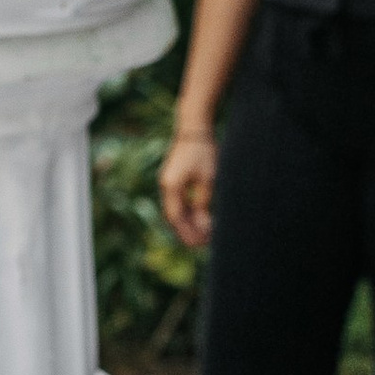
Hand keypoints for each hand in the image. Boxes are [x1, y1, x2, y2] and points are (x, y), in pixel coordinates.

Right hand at [159, 132, 218, 250]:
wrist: (194, 129)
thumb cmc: (203, 152)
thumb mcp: (208, 180)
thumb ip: (203, 204)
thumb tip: (203, 226)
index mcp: (172, 187)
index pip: (176, 217)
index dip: (186, 233)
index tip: (198, 244)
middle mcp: (166, 186)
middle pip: (173, 216)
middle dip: (186, 231)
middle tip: (201, 244)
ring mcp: (167, 182)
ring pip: (175, 210)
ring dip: (187, 223)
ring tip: (201, 234)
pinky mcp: (173, 179)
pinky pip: (178, 202)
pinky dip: (186, 212)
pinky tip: (198, 219)